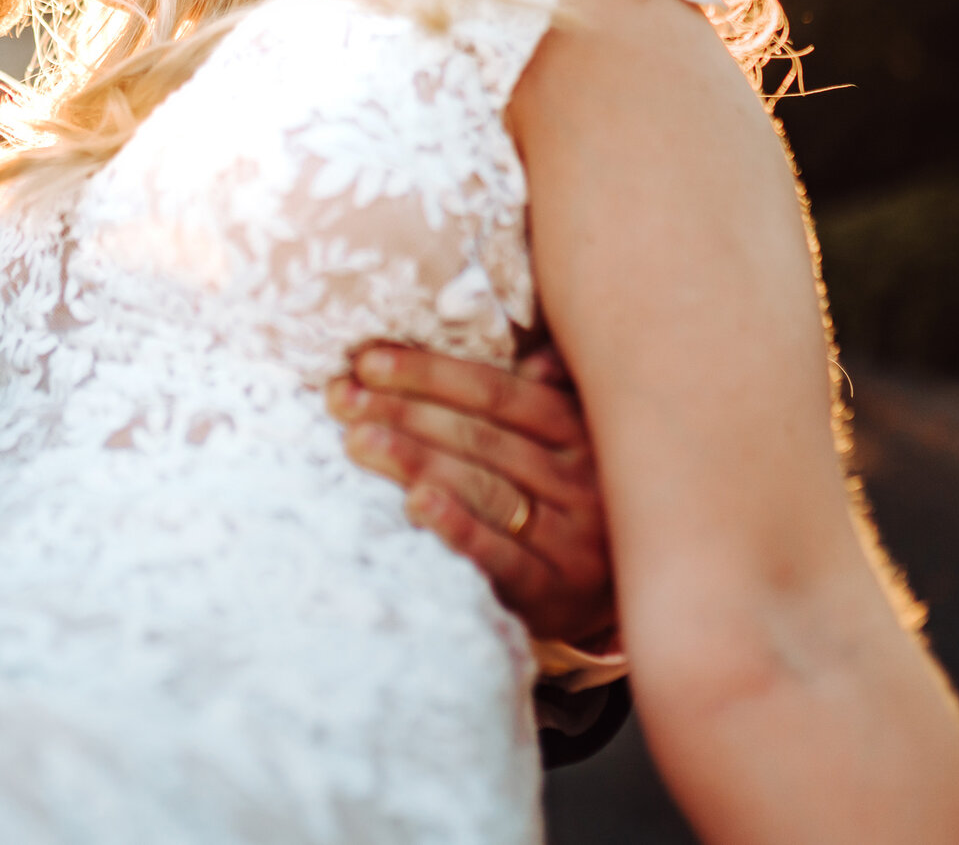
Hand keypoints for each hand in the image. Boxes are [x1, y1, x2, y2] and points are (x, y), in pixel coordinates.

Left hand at [328, 337, 617, 649]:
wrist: (613, 599)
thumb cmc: (568, 505)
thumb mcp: (568, 445)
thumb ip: (546, 397)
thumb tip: (535, 360)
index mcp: (581, 432)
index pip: (498, 393)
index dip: (431, 374)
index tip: (368, 362)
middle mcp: (583, 480)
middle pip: (482, 438)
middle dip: (405, 412)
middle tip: (344, 400)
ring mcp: (574, 538)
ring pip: (486, 488)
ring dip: (416, 460)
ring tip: (359, 440)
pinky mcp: (555, 592)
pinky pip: (502, 555)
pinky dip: (458, 527)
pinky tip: (416, 503)